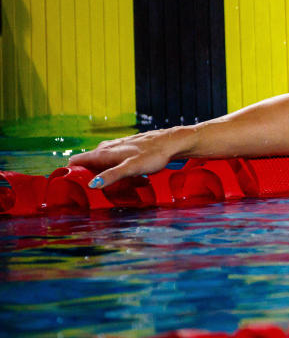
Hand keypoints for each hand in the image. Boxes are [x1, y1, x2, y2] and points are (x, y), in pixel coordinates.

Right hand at [68, 127, 189, 188]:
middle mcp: (106, 148)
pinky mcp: (125, 149)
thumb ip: (111, 176)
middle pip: (86, 164)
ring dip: (101, 175)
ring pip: (100, 163)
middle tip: (93, 195)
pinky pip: (112, 162)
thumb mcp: (131, 168)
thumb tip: (91, 185)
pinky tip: (123, 179)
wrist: (171, 142)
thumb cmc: (152, 155)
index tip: (70, 188)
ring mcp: (115, 147)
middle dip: (85, 178)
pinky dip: (112, 171)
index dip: (69, 174)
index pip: (75, 161)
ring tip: (110, 189)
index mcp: (103, 152)